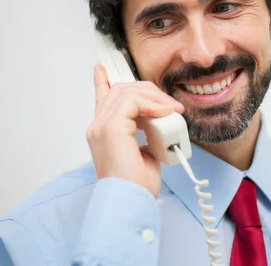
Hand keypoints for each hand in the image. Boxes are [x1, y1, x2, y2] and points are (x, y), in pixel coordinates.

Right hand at [86, 64, 184, 197]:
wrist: (129, 200)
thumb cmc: (137, 185)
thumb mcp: (144, 152)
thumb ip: (145, 133)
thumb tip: (159, 120)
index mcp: (103, 132)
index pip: (101, 99)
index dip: (102, 82)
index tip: (101, 69)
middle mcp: (98, 126)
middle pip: (120, 91)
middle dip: (148, 91)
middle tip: (169, 103)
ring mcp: (101, 126)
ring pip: (127, 92)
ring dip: (154, 97)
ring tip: (172, 110)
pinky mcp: (111, 127)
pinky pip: (133, 101)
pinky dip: (152, 103)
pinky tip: (165, 112)